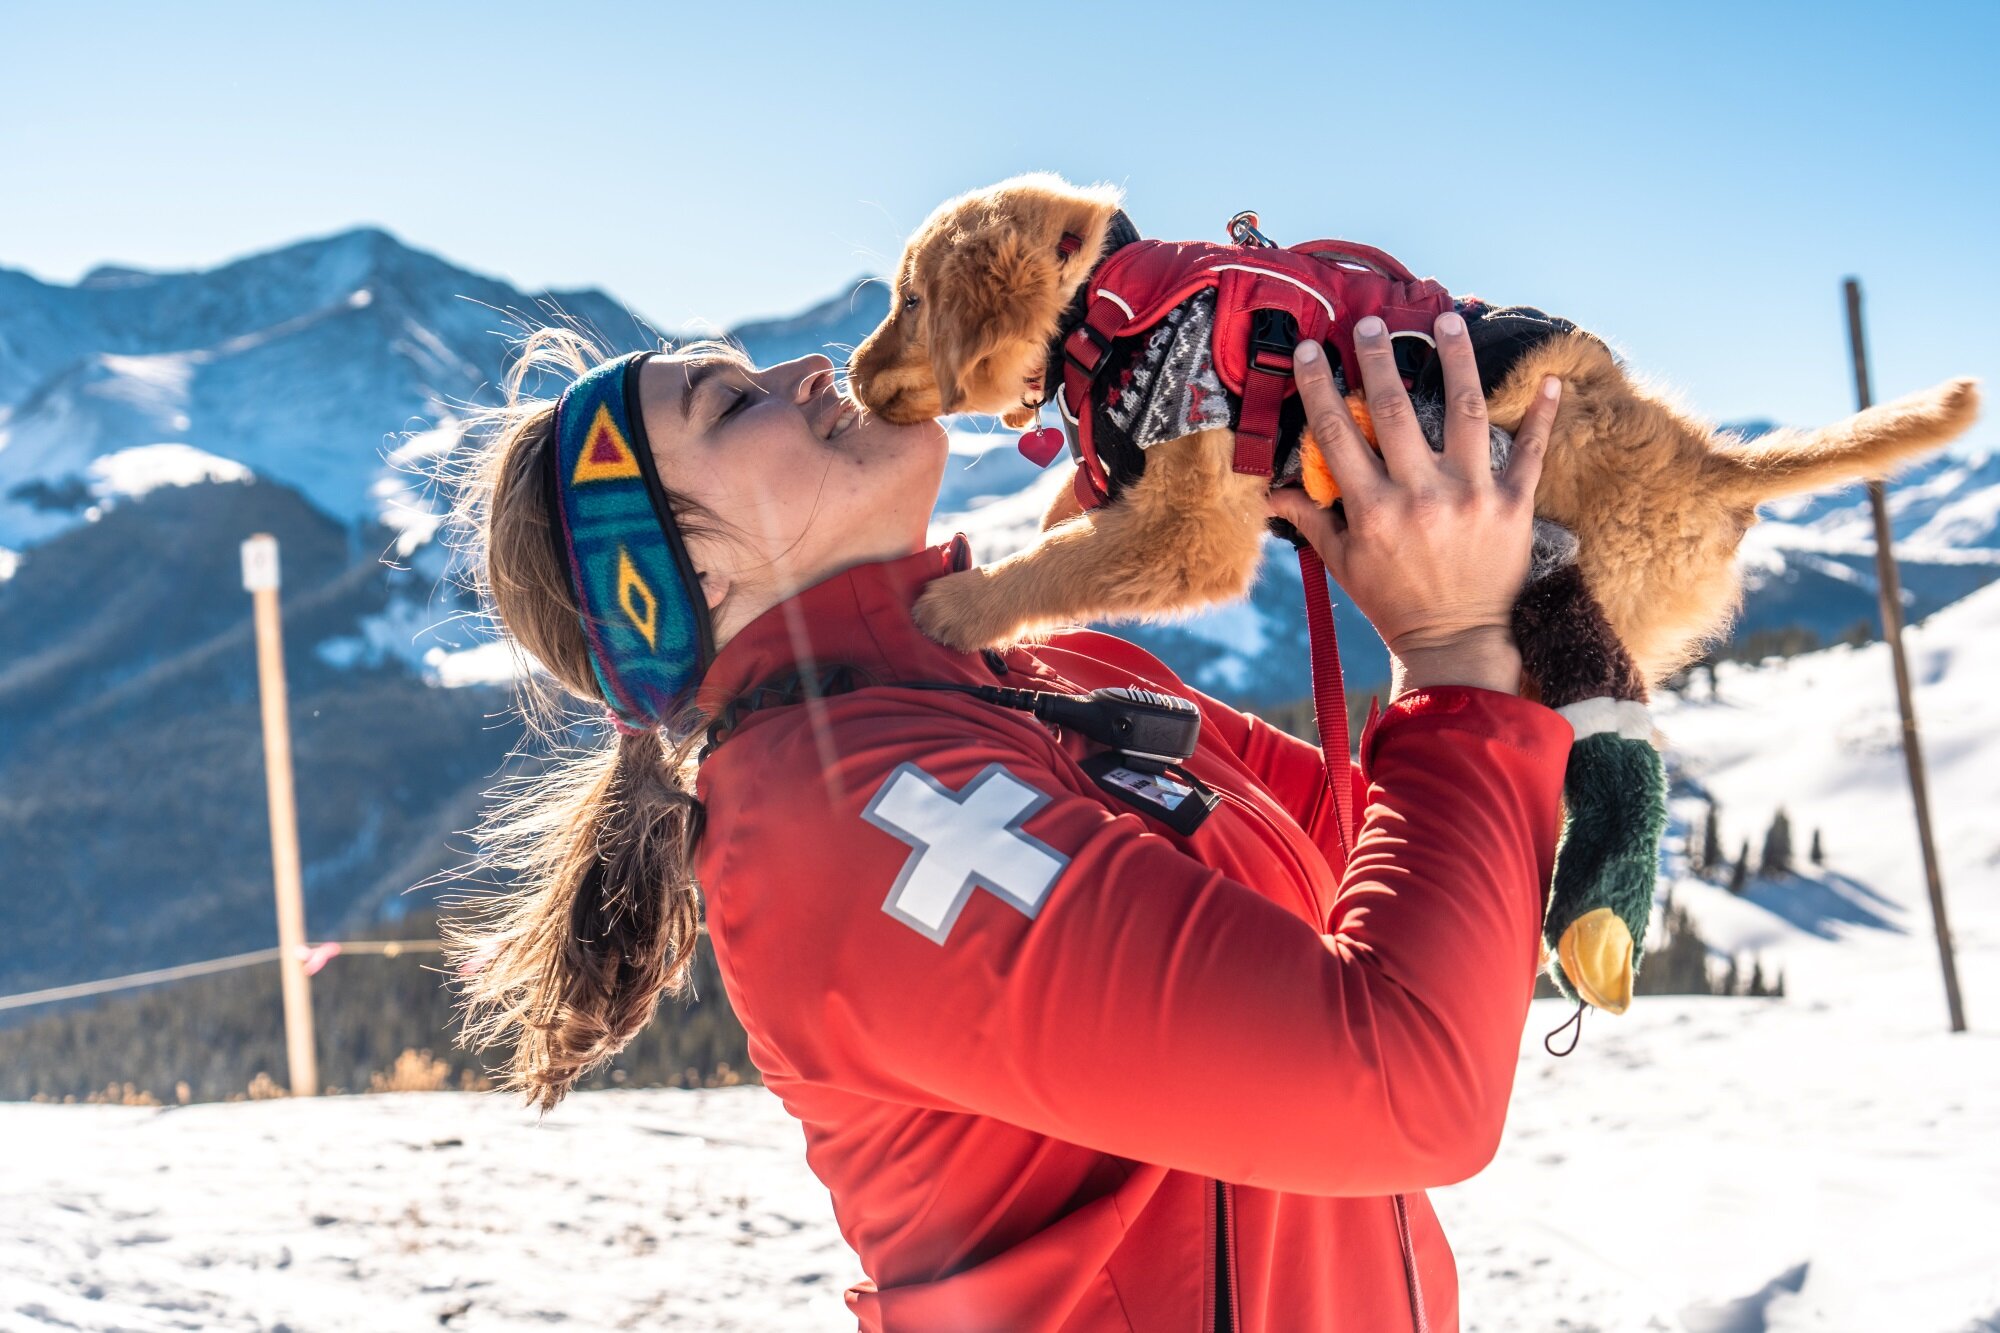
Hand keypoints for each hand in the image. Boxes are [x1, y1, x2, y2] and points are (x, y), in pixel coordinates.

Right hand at [1268, 311, 1561, 695]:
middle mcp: (1420, 496)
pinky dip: (1541, 416)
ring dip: (1456, 361)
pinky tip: (1549, 380)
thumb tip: (1272, 491)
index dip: (1320, 389)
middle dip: (1380, 360)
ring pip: (1464, 412)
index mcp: (1372, 511)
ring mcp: (1471, 497)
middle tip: (1371, 324)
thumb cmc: (1394, 603)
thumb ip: (1312, 520)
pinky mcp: (1513, 506)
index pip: (1338, 435)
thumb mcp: (1344, 565)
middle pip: (1396, 410)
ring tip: (1448, 321)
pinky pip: (1529, 452)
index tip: (1310, 353)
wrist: (1457, 644)